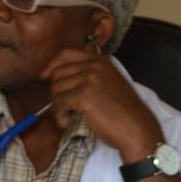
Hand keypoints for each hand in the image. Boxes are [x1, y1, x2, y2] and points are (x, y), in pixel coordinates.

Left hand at [41, 48, 163, 159]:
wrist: (137, 128)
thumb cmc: (122, 112)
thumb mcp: (108, 83)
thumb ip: (89, 75)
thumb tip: (57, 76)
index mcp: (100, 60)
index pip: (66, 53)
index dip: (51, 65)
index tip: (43, 77)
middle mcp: (94, 65)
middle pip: (57, 73)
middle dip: (54, 92)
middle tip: (62, 108)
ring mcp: (90, 78)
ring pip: (56, 88)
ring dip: (57, 107)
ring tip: (67, 117)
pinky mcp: (85, 94)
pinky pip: (59, 102)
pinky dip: (59, 116)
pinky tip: (68, 122)